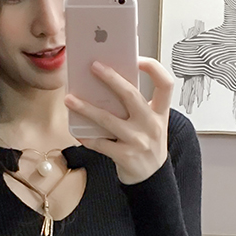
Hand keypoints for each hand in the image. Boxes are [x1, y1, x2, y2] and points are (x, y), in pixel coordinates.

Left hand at [64, 57, 173, 184]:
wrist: (151, 178)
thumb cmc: (146, 143)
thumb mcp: (150, 123)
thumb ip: (135, 106)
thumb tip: (103, 85)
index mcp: (160, 112)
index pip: (166, 83)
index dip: (153, 68)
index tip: (136, 58)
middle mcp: (152, 125)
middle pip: (132, 95)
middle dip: (111, 79)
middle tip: (93, 66)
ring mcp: (139, 141)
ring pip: (108, 120)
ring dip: (86, 108)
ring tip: (69, 99)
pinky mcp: (125, 156)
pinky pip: (100, 143)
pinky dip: (86, 136)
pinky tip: (75, 129)